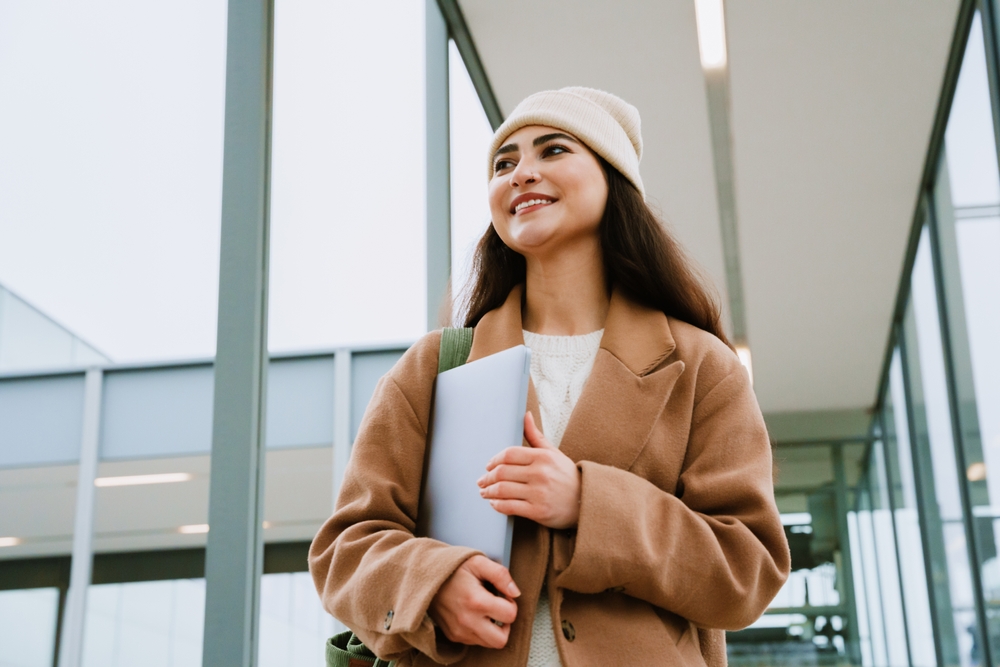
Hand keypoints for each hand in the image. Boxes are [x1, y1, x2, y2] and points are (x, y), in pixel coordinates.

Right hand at [428, 555, 519, 647]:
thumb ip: (500, 575)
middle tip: (499, 608)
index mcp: (476, 601)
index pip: (510, 616)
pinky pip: (475, 641)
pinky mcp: (453, 635)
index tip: (503, 595)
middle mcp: (467, 621)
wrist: (424, 576)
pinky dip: (480, 631)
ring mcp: (459, 631)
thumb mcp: (478, 562)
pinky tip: (474, 614)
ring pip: (488, 643)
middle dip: (505, 625)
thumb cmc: (453, 568)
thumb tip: (516, 592)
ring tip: (485, 610)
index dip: (511, 603)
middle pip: (501, 640)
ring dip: (492, 629)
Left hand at [477, 412, 581, 528]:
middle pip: (502, 472)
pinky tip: (494, 503)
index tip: (488, 466)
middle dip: (487, 477)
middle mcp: (540, 473)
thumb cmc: (567, 476)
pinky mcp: (538, 511)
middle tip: (481, 481)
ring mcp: (539, 493)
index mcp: (543, 457)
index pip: (509, 454)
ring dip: (488, 491)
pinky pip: (509, 507)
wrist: (586, 501)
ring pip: (503, 490)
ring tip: (484, 492)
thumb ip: (535, 435)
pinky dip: (497, 505)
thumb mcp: (553, 453)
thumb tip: (526, 415)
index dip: (494, 460)